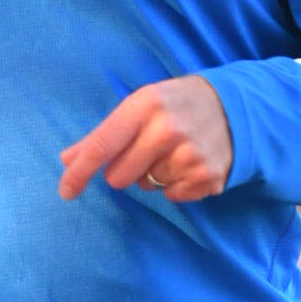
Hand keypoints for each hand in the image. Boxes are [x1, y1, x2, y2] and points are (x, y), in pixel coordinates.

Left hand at [58, 75, 232, 203]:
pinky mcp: (207, 177)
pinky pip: (171, 196)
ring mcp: (189, 155)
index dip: (79, 172)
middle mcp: (166, 130)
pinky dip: (176, 184)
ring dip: (154, 174)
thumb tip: (67, 160)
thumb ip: (103, 134)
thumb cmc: (176, 105)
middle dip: (126, 169)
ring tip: (175, 151)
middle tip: (148, 149)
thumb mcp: (140, 106)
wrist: (234, 107)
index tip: (66, 191)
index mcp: (145, 106)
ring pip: (146, 186)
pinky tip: (189, 162)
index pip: (102, 145)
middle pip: (118, 176)